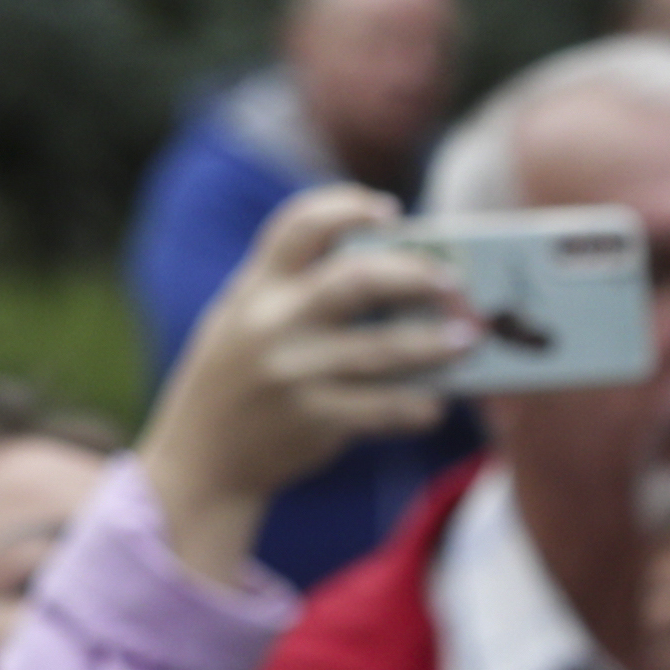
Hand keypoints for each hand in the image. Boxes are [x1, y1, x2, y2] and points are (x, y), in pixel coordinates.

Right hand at [135, 184, 471, 585]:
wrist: (202, 461)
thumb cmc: (240, 382)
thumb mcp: (245, 322)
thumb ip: (296, 295)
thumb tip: (397, 279)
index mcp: (253, 288)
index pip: (297, 226)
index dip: (345, 208)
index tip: (388, 209)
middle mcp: (270, 323)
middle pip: (354, 280)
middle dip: (413, 276)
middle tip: (453, 283)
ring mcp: (291, 373)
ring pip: (380, 349)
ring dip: (433, 343)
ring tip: (468, 339)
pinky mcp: (313, 420)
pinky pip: (384, 408)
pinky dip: (418, 406)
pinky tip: (435, 404)